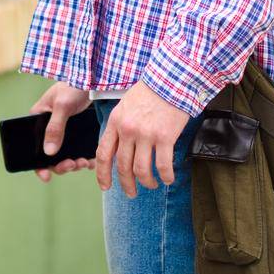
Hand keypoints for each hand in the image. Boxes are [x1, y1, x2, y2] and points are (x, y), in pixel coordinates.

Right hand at [29, 81, 95, 183]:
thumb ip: (54, 128)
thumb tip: (48, 153)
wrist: (93, 78)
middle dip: (60, 165)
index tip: (46, 176)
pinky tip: (89, 159)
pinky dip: (83, 158)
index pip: (32, 147)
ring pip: (64, 156)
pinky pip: (77, 151)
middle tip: (72, 165)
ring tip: (82, 162)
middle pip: (50, 156)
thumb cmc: (73, 86)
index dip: (37, 165)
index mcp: (38, 120)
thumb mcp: (62, 106)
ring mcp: (63, 132)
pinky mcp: (76, 133)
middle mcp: (48, 128)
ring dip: (72, 163)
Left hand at [94, 81, 190, 197]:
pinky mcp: (165, 137)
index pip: (103, 154)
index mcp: (115, 122)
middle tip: (131, 193)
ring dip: (147, 182)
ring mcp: (146, 134)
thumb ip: (119, 126)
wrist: (171, 80)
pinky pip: (163, 165)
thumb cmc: (149, 92)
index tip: (105, 187)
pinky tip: (168, 179)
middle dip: (126, 184)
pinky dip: (166, 176)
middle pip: (122, 166)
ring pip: (141, 170)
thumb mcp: (125, 106)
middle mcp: (128, 130)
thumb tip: (116, 149)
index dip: (102, 174)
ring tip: (152, 185)